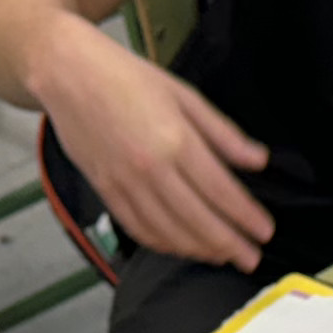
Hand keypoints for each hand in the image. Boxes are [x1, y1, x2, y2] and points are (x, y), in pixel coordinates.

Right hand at [44, 51, 274, 270]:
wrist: (67, 73)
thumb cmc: (126, 76)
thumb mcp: (184, 95)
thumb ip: (222, 133)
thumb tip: (258, 160)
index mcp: (176, 141)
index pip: (221, 192)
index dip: (246, 217)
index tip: (265, 231)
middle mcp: (151, 169)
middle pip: (198, 221)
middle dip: (230, 245)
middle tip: (251, 259)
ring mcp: (125, 184)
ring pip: (169, 232)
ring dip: (200, 250)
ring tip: (223, 256)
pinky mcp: (105, 191)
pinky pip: (139, 229)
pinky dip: (164, 244)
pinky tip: (182, 247)